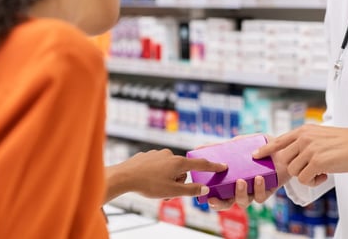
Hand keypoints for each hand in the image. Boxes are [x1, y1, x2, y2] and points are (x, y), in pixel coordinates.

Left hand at [105, 148, 226, 201]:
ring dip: (167, 180)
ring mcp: (158, 154)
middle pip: (182, 171)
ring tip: (155, 188)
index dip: (213, 166)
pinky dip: (157, 175)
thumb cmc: (148, 185)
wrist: (124, 176)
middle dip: (178, 182)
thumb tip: (205, 188)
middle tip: (167, 193)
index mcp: (178, 163)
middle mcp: (170, 155)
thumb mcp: (172, 191)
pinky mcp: (148, 155)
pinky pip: (158, 166)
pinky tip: (147, 180)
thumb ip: (190, 190)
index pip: (200, 164)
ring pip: (169, 169)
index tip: (223, 165)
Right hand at [207, 136, 289, 210]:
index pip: (219, 194)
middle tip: (215, 199)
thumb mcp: (240, 143)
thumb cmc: (259, 146)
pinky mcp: (268, 191)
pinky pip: (261, 196)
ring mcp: (254, 191)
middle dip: (220, 204)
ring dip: (240, 193)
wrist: (282, 147)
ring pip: (244, 201)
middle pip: (228, 203)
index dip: (212, 199)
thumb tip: (198, 148)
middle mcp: (242, 189)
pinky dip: (258, 188)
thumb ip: (222, 146)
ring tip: (240, 181)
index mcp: (232, 180)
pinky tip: (258, 178)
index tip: (206, 197)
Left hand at [252, 125, 347, 185]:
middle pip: (285, 160)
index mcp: (304, 130)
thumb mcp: (321, 135)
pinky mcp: (317, 161)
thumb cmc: (346, 142)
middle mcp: (304, 138)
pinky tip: (325, 175)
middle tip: (312, 169)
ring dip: (306, 176)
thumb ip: (306, 141)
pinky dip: (314, 182)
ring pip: (294, 171)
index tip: (255, 154)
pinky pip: (305, 179)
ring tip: (321, 171)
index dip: (266, 149)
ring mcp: (309, 149)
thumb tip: (293, 155)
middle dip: (296, 168)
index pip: (279, 140)